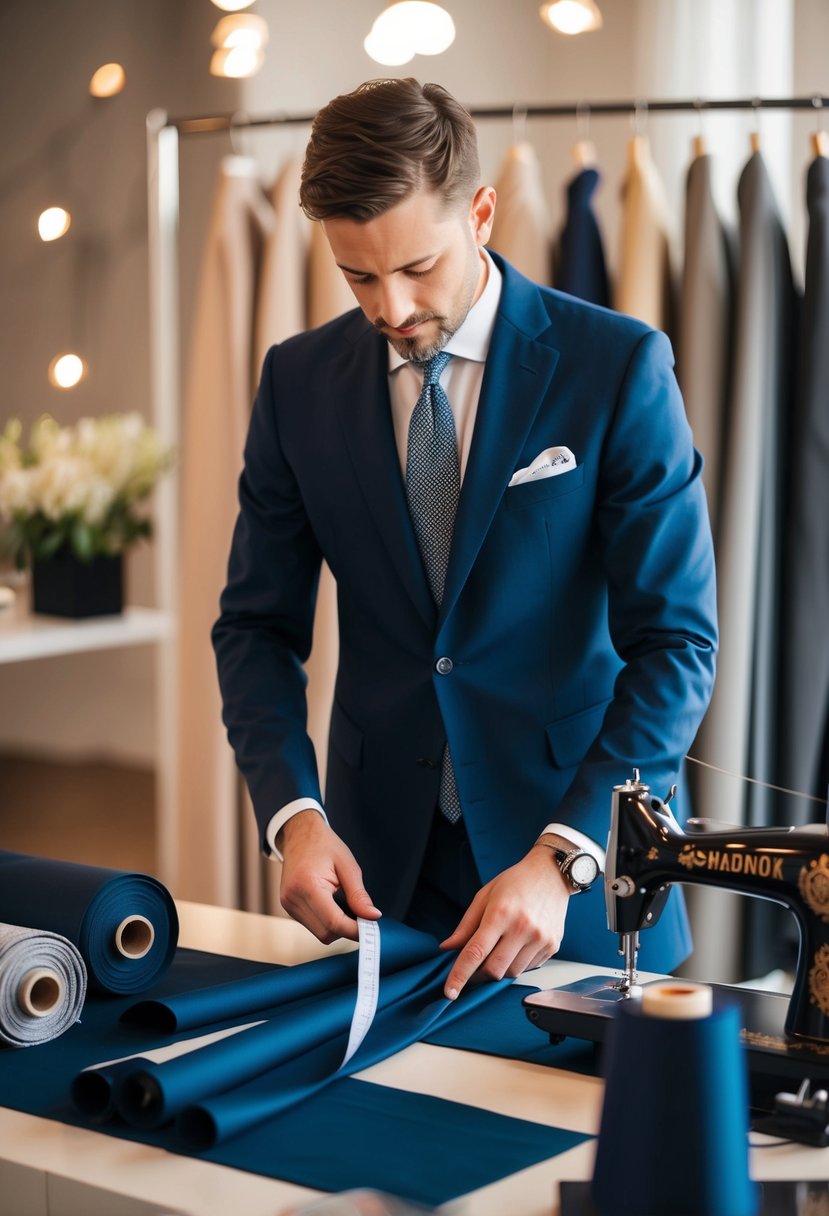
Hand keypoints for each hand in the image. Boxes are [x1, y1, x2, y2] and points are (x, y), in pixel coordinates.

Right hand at [277, 810, 381, 943]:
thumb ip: (359, 895)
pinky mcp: (288, 907)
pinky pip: (312, 925)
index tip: (371, 929)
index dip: (355, 930)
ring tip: (345, 905)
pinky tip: (333, 905)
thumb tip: (372, 916)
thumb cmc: (323, 845)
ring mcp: (287, 904)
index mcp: (307, 885)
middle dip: (346, 929)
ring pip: (319, 933)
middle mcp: (293, 898)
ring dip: (336, 926)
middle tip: (362, 916)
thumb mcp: (348, 865)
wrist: (300, 834)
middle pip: (326, 933)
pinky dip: (326, 921)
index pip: (333, 922)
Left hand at [440, 844, 572, 998]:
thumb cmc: (516, 882)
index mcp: (500, 913)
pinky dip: (516, 964)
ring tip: (498, 949)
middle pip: (494, 970)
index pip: (475, 953)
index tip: (449, 992)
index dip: (460, 975)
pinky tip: (516, 946)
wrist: (551, 874)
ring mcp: (540, 939)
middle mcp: (522, 928)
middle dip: (478, 975)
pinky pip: (528, 968)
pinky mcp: (552, 946)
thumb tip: (448, 948)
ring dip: (498, 969)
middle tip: (473, 967)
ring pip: (511, 973)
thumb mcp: (484, 896)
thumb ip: (466, 925)